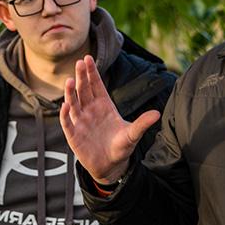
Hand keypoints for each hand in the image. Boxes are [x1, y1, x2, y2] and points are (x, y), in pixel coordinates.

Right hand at [59, 55, 159, 184]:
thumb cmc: (121, 147)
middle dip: (81, 77)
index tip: (88, 59)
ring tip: (70, 81)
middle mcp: (90, 111)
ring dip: (71, 93)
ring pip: (74, 104)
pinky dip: (66, 115)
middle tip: (79, 63)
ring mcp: (81, 123)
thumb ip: (142, 123)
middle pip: (84, 90)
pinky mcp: (74, 136)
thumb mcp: (133, 135)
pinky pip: (68, 123)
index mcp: (104, 106)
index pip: (96, 85)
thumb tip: (157, 113)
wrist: (111, 166)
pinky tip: (66, 106)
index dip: (91, 72)